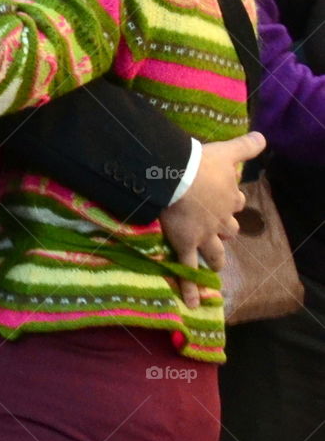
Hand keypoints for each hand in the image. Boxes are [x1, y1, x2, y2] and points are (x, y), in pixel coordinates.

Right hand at [160, 130, 266, 307]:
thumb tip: (265, 137)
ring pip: (214, 252)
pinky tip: (192, 303)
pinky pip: (188, 270)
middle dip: (226, 230)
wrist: (175, 178)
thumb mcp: (226, 151)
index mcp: (230, 197)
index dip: (233, 200)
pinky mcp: (185, 246)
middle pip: (230, 229)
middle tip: (220, 232)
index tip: (227, 198)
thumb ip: (247, 145)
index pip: (237, 201)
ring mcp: (204, 236)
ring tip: (214, 267)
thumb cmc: (199, 163)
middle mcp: (222, 220)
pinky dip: (190, 288)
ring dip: (215, 259)